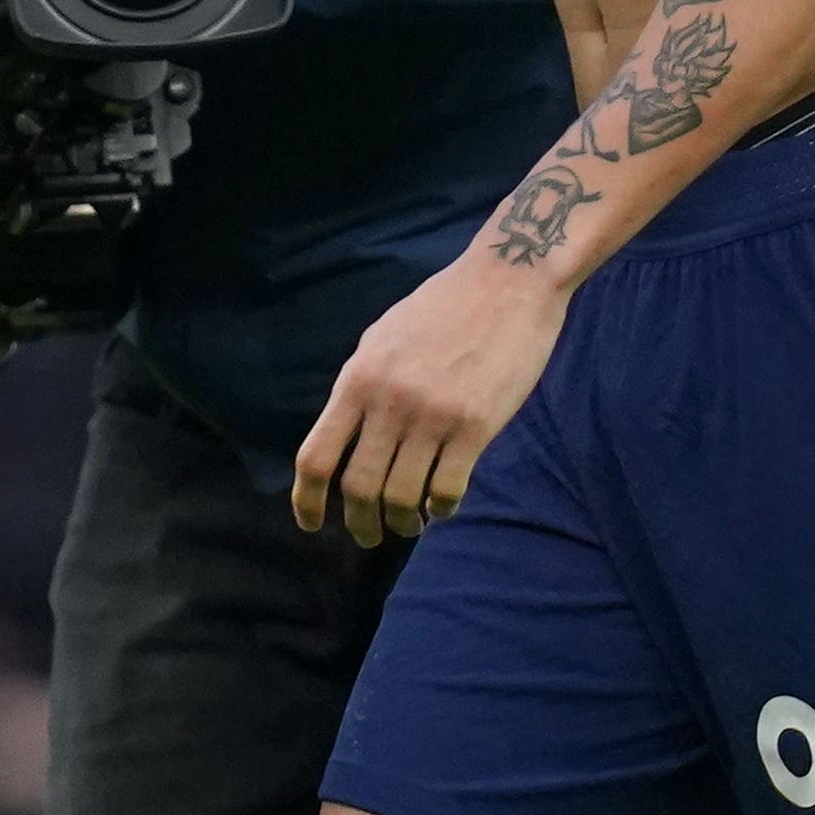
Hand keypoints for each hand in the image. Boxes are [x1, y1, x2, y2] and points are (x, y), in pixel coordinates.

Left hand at [293, 252, 567, 547]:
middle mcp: (389, 401)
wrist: (508, 280)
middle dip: (360, 523)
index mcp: (358, 378)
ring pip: (402, 497)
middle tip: (369, 535)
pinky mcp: (475, 426)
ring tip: (409, 522)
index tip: (310, 523)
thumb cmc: (444, 307)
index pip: (315, 456)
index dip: (306, 500)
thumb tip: (343, 432)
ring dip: (402, 521)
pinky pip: (447, 489)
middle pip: (358, 488)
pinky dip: (440, 508)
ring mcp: (432, 415)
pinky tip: (441, 505)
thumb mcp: (384, 338)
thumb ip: (361, 385)